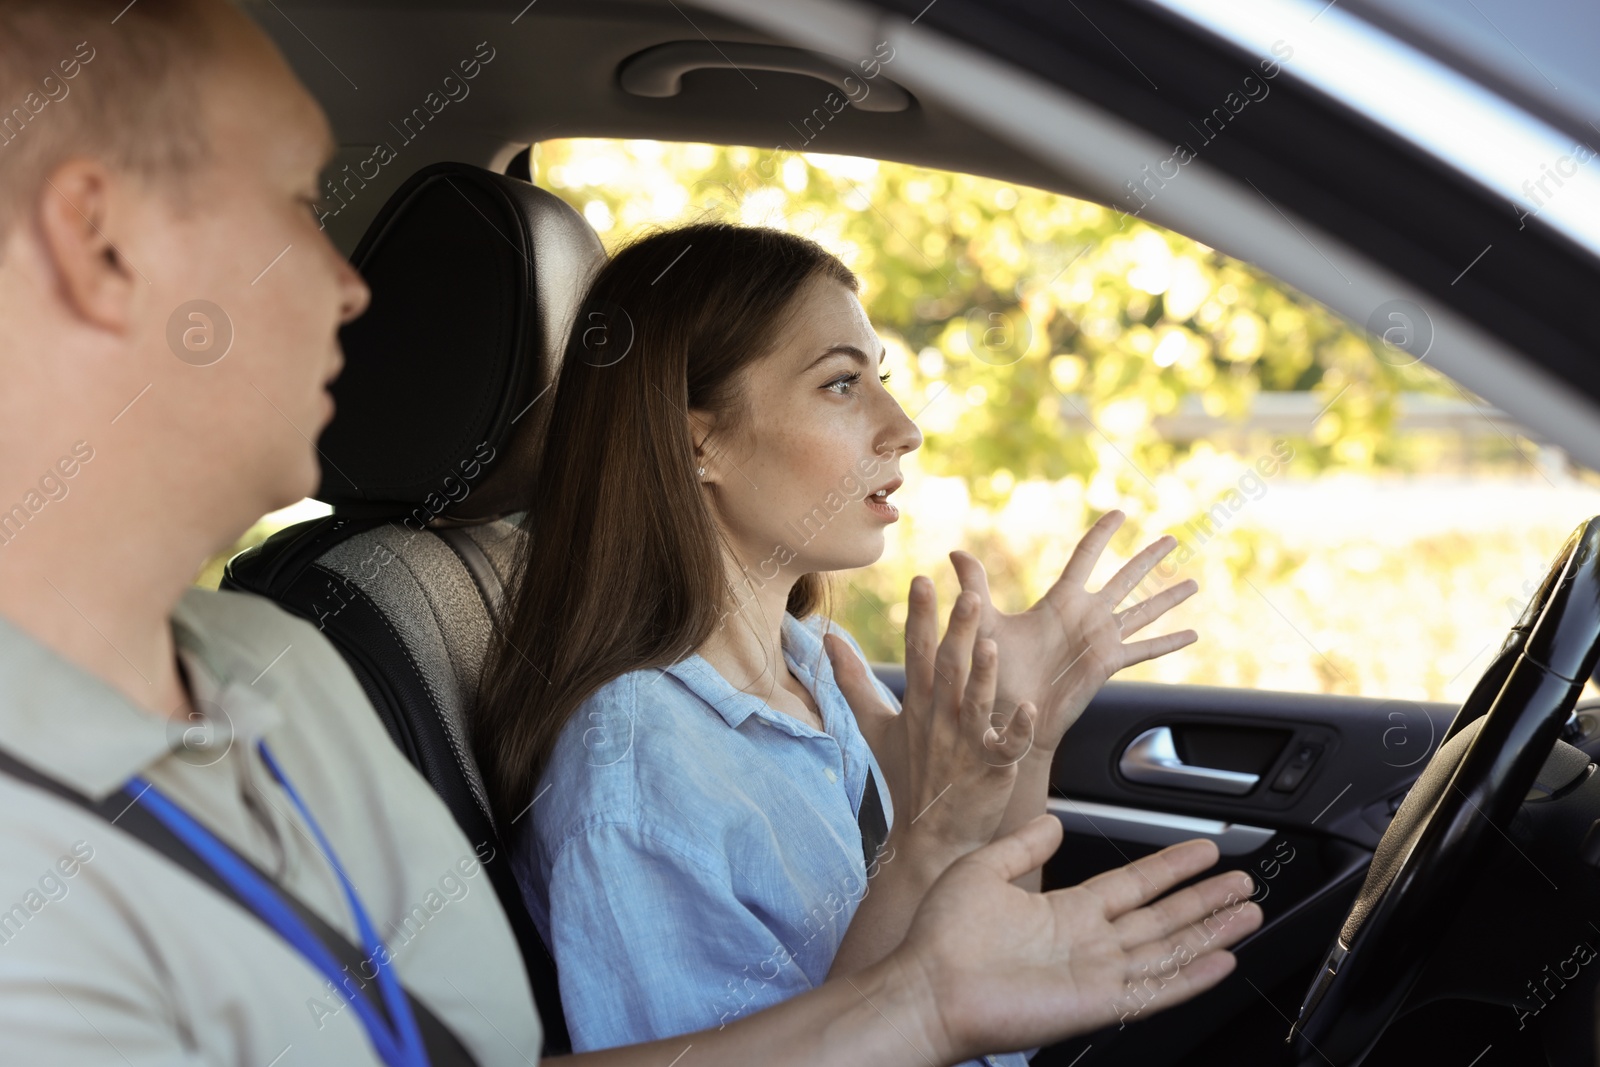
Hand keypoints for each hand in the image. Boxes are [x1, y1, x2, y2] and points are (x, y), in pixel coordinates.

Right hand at [826, 580, 1034, 863]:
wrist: (928, 837)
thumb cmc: (906, 776)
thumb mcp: (875, 726)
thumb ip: (852, 680)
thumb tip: (828, 639)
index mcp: (917, 704)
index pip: (916, 653)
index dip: (920, 617)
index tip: (923, 580)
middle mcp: (940, 719)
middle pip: (949, 670)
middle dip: (958, 632)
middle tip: (970, 595)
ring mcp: (965, 745)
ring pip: (976, 704)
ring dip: (984, 675)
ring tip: (991, 644)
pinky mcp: (991, 770)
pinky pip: (1006, 747)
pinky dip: (1018, 730)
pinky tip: (1030, 710)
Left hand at [899, 816, 1261, 1060]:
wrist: (927, 987)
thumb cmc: (941, 937)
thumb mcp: (984, 869)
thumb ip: (1022, 846)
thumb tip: (1051, 823)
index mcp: (1064, 912)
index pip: (1132, 885)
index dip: (1170, 868)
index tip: (1204, 850)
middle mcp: (1088, 943)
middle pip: (1162, 916)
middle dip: (1205, 899)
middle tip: (1244, 881)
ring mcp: (1096, 974)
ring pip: (1169, 948)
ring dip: (1211, 930)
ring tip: (1250, 912)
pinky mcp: (1097, 1003)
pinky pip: (1155, 988)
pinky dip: (1191, 975)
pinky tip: (1223, 960)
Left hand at [948, 510, 1197, 759]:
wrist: (1006, 712)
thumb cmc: (993, 670)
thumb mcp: (985, 621)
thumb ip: (975, 585)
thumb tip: (955, 553)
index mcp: (1060, 600)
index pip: (1086, 557)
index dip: (1103, 534)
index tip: (1120, 512)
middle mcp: (1086, 615)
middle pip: (1125, 577)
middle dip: (1148, 558)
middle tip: (1173, 538)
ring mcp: (1101, 639)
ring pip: (1143, 610)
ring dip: (1169, 597)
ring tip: (1195, 583)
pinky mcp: (1108, 663)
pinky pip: (1145, 649)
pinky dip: (1169, 642)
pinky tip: (1193, 634)